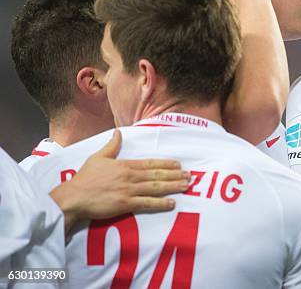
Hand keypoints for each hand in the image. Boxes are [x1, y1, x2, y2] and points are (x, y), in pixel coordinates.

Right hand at [50, 129, 189, 233]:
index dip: (166, 164)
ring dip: (173, 186)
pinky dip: (160, 203)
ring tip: (186, 186)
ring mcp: (129, 190)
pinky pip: (147, 203)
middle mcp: (131, 176)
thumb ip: (111, 146)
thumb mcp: (98, 157)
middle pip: (157, 175)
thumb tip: (118, 132)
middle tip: (190, 176)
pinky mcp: (126, 204)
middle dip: (175, 175)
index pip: (150, 163)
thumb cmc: (84, 178)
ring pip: (156, 187)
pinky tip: (172, 203)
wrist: (74, 197)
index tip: (178, 165)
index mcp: (125, 165)